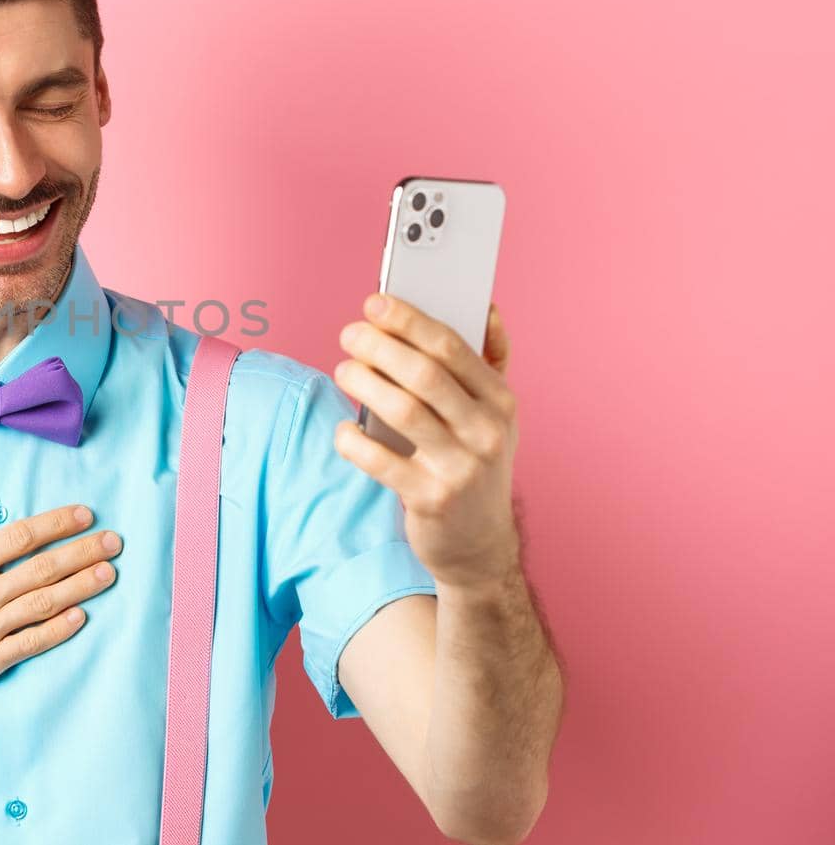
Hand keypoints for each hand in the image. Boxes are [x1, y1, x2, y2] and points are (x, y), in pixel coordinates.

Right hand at [0, 469, 122, 711]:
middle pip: (44, 568)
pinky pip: (31, 644)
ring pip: (45, 604)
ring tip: (110, 573)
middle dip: (83, 552)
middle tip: (115, 541)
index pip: (21, 537)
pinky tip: (81, 617)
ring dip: (81, 587)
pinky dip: (59, 630)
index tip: (84, 514)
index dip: (57, 523)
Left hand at [332, 294, 519, 589]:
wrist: (480, 542)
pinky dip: (354, 440)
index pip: (452, 346)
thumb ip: (490, 360)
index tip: (374, 302)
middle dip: (380, 346)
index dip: (409, 320)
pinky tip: (344, 430)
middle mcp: (487, 432)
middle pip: (425, 373)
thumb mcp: (494, 414)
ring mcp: (461, 468)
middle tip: (349, 334)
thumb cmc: (475, 461)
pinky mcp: (431, 500)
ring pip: (402, 410)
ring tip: (342, 370)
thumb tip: (487, 307)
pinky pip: (381, 460)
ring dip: (364, 383)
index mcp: (500, 401)